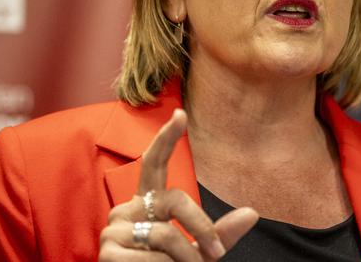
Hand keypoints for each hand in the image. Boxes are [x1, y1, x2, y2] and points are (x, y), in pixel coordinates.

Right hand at [99, 109, 258, 260]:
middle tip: (214, 254)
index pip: (153, 163)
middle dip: (200, 227)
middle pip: (174, 200)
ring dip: (184, 259)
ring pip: (165, 234)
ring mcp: (114, 229)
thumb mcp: (198, 251)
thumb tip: (253, 213)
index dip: (166, 138)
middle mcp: (126, 209)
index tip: (181, 113)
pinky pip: (150, 256)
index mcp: (146, 202)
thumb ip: (218, 232)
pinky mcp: (108, 252)